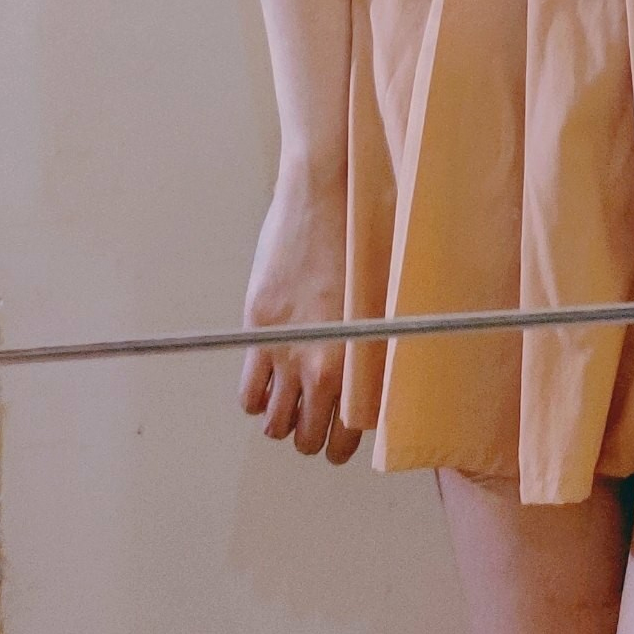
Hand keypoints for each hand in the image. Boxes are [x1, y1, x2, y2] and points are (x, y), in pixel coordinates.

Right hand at [241, 161, 362, 461]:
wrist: (323, 193)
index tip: (340, 434)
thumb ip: (377, 344)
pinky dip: (255, 398)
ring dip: (281, 419)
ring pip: (274, 423)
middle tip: (312, 419)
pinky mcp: (258, 329)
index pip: (349, 432)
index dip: (342, 440)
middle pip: (308, 436)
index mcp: (360, 357)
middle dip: (310, 434)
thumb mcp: (384, 295)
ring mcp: (286, 348)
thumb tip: (379, 376)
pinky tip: (266, 381)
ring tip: (288, 402)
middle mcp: (321, 362)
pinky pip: (249, 392)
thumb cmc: (363, 233)